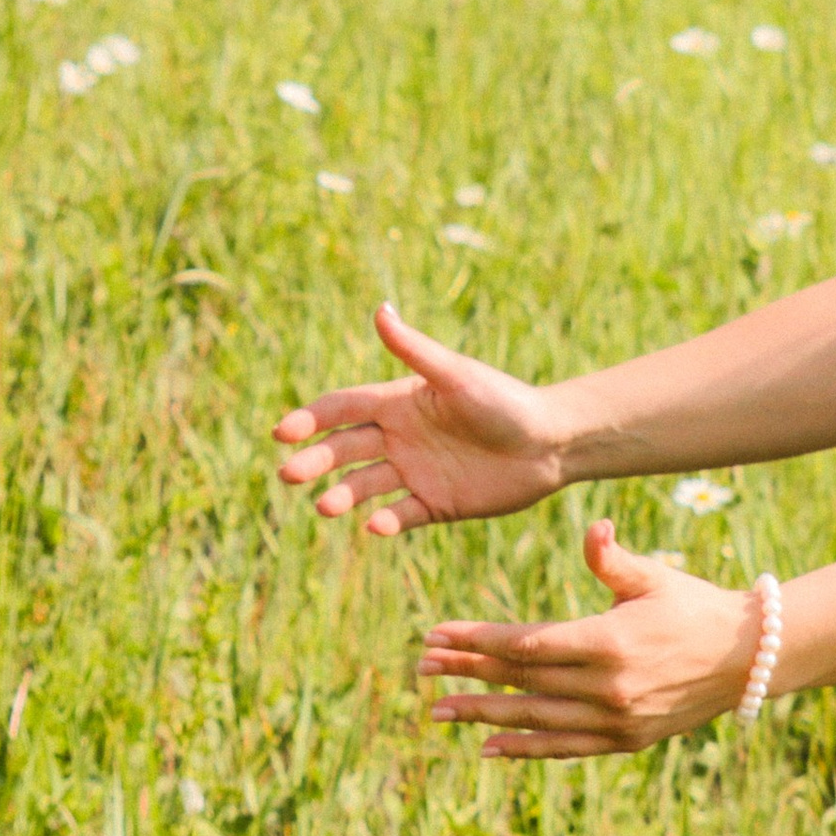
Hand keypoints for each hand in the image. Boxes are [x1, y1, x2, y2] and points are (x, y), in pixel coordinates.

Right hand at [273, 304, 571, 536]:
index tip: (282, 433)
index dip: (311, 419)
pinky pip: (401, 514)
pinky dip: (385, 521)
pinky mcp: (435, 504)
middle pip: (344, 449)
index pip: (342, 409)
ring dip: (342, 495)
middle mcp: (399, 437)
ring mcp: (415, 472)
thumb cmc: (505, 401)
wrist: (552, 443)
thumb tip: (380, 309)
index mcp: (399, 402)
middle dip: (314, 460)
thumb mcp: (457, 376)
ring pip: (365, 485)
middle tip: (289, 475)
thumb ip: (415, 350)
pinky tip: (374, 526)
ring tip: (325, 507)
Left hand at [417, 519, 757, 758]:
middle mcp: (609, 687)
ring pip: (536, 719)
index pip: (527, 644)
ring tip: (439, 711)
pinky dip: (526, 748)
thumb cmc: (695, 606)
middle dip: (468, 673)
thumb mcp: (655, 577)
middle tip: (422, 669)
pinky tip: (489, 747)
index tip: (438, 634)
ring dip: (484, 715)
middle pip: (522, 680)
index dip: (478, 640)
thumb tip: (593, 530)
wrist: (747, 658)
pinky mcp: (625, 740)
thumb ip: (613, 559)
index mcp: (611, 642)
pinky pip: (565, 747)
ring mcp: (616, 720)